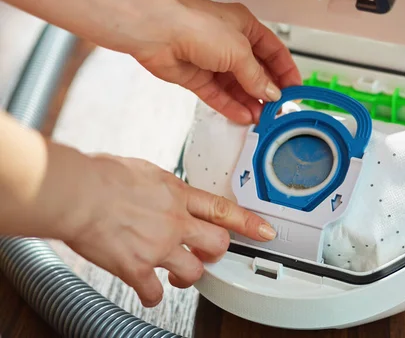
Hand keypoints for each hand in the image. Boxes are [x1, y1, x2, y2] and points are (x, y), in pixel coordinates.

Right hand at [40, 145, 275, 307]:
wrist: (77, 193)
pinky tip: (147, 288)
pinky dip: (152, 295)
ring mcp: (159, 246)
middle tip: (208, 252)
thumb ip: (162, 186)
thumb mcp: (145, 171)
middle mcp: (174, 221)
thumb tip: (163, 190)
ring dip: (188, 276)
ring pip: (194, 272)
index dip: (249, 223)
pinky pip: (154, 293)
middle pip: (218, 244)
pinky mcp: (137, 267)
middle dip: (217, 252)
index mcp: (177, 194)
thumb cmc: (102, 176)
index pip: (224, 209)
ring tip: (176, 273)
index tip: (265, 231)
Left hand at [130, 0, 301, 123]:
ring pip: (236, 87)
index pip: (273, 51)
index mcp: (245, 26)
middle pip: (255, 71)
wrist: (156, 30)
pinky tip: (243, 117)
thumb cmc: (195, 25)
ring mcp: (211, 60)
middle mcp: (229, 42)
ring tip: (263, 119)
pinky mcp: (195, 77)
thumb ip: (256, 76)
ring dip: (250, 102)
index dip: (286, 70)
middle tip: (279, 110)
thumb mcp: (239, 51)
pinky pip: (218, 95)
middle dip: (267, 91)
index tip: (295, 90)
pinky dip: (231, 106)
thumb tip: (271, 93)